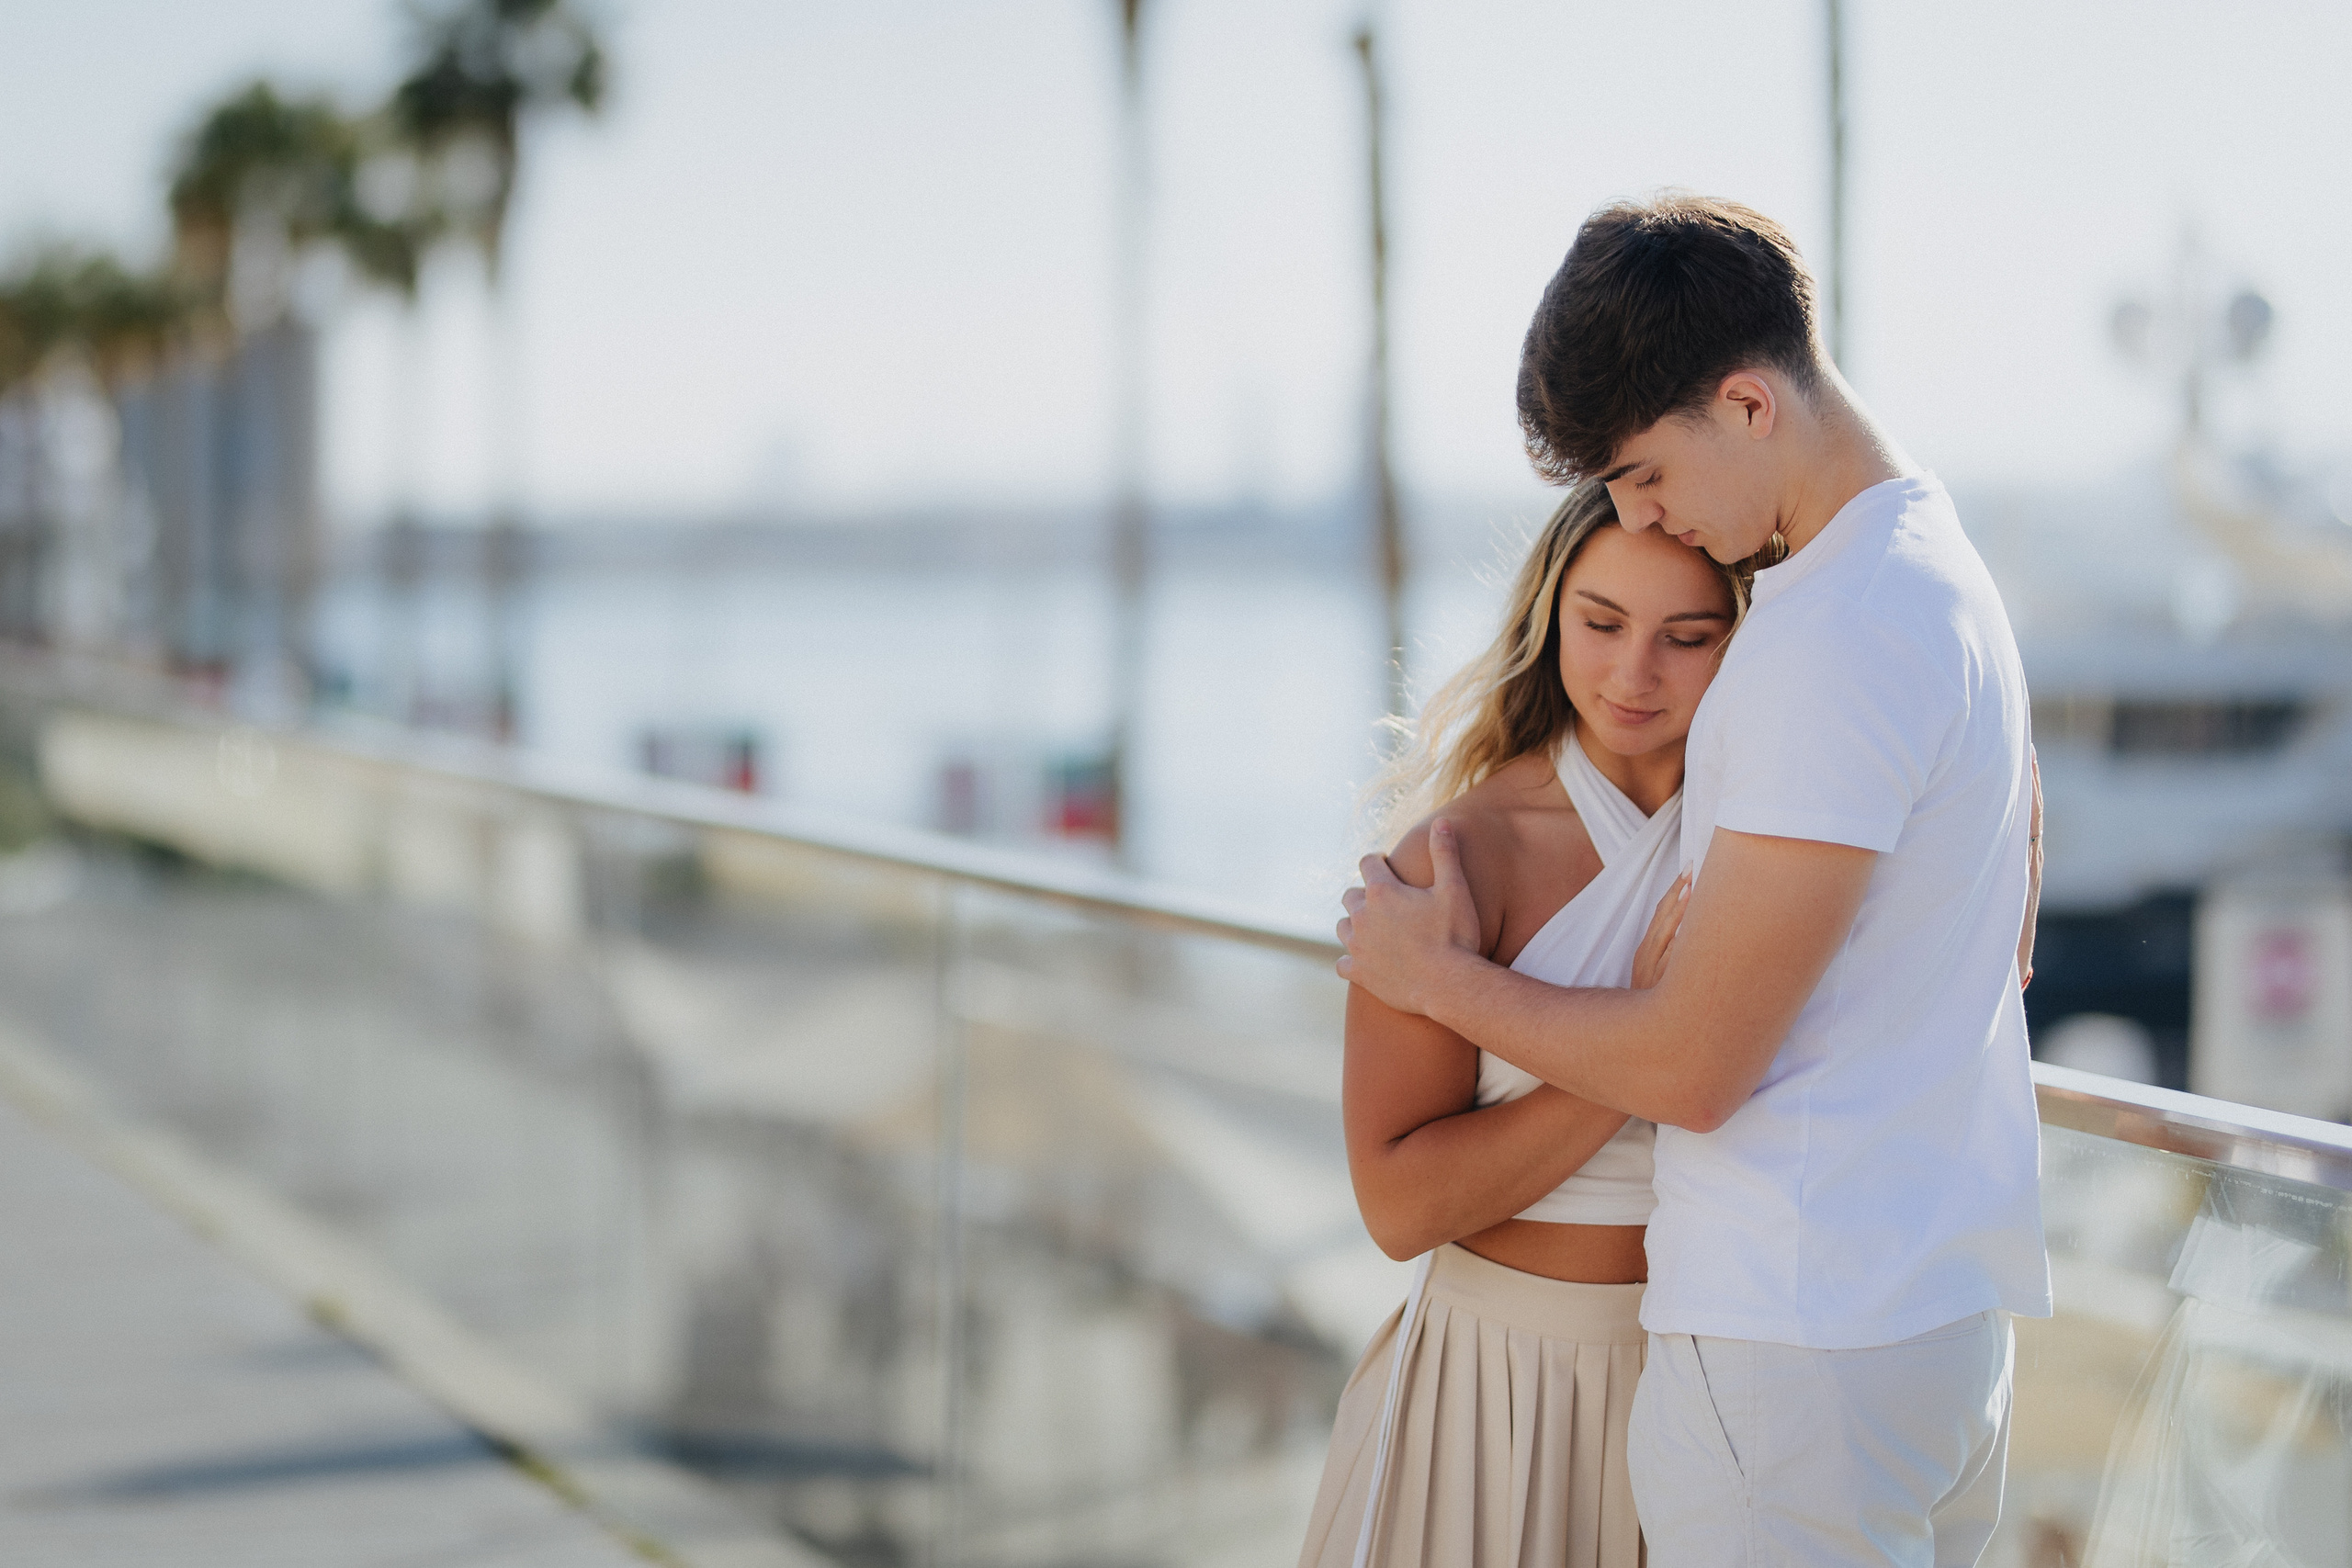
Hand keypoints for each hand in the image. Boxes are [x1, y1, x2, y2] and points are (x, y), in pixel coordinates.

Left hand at [1336, 818, 1482, 1014]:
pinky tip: (1362, 961)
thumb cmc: (1455, 936)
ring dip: (1354, 924)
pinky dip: (1350, 961)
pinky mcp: (1359, 973)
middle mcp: (1362, 917)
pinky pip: (1342, 963)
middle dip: (1364, 893)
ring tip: (1371, 928)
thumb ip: (1444, 853)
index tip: (1384, 863)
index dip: (1377, 860)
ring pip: (1342, 927)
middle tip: (1382, 899)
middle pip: (1350, 896)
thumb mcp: (1455, 888)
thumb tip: (1441, 821)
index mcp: (1382, 892)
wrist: (1449, 985)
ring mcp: (1357, 946)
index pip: (1368, 863)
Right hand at [1632, 871, 1691, 989]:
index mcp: (1646, 949)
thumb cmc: (1652, 999)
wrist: (1641, 1031)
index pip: (1661, 912)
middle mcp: (1647, 955)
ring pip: (1668, 934)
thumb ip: (1669, 949)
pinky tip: (1691, 928)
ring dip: (1680, 911)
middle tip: (1693, 868)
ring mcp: (1654, 969)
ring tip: (1692, 889)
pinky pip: (1672, 960)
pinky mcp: (1662, 984)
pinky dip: (1680, 942)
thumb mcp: (1655, 971)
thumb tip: (1692, 926)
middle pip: (1663, 916)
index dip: (1674, 889)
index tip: (1689, 869)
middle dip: (1678, 891)